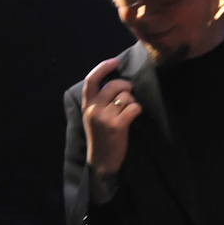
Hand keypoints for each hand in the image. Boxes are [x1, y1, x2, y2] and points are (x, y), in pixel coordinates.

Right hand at [82, 58, 141, 178]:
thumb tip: (115, 83)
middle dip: (125, 86)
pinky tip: (133, 117)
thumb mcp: (93, 117)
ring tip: (128, 111)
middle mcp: (93, 109)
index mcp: (86, 105)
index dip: (103, 67)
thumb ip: (99, 101)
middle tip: (129, 91)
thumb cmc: (100, 137)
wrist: (101, 162)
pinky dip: (137, 110)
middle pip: (113, 85)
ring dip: (132, 101)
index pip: (91, 80)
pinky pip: (134, 108)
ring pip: (126, 97)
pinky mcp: (117, 126)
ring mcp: (104, 118)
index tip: (114, 62)